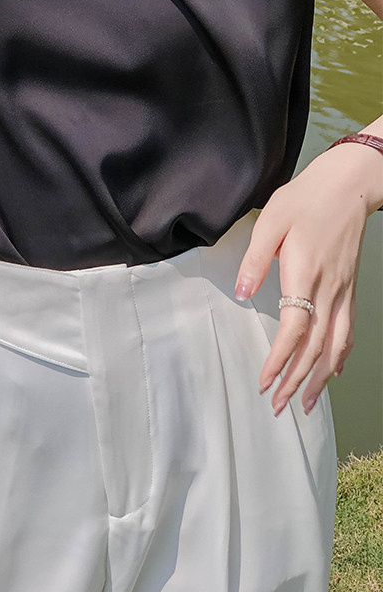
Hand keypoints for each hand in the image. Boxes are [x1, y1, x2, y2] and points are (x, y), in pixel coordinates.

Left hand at [233, 150, 368, 417]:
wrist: (347, 185)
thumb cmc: (305, 199)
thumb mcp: (271, 221)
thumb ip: (255, 260)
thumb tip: (241, 294)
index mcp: (305, 274)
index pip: (295, 329)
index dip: (280, 359)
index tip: (265, 380)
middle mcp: (329, 289)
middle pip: (316, 347)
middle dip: (296, 380)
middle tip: (277, 406)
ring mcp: (343, 291)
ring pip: (336, 345)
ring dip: (320, 377)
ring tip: (305, 403)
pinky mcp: (350, 288)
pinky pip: (348, 330)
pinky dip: (340, 356)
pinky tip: (333, 370)